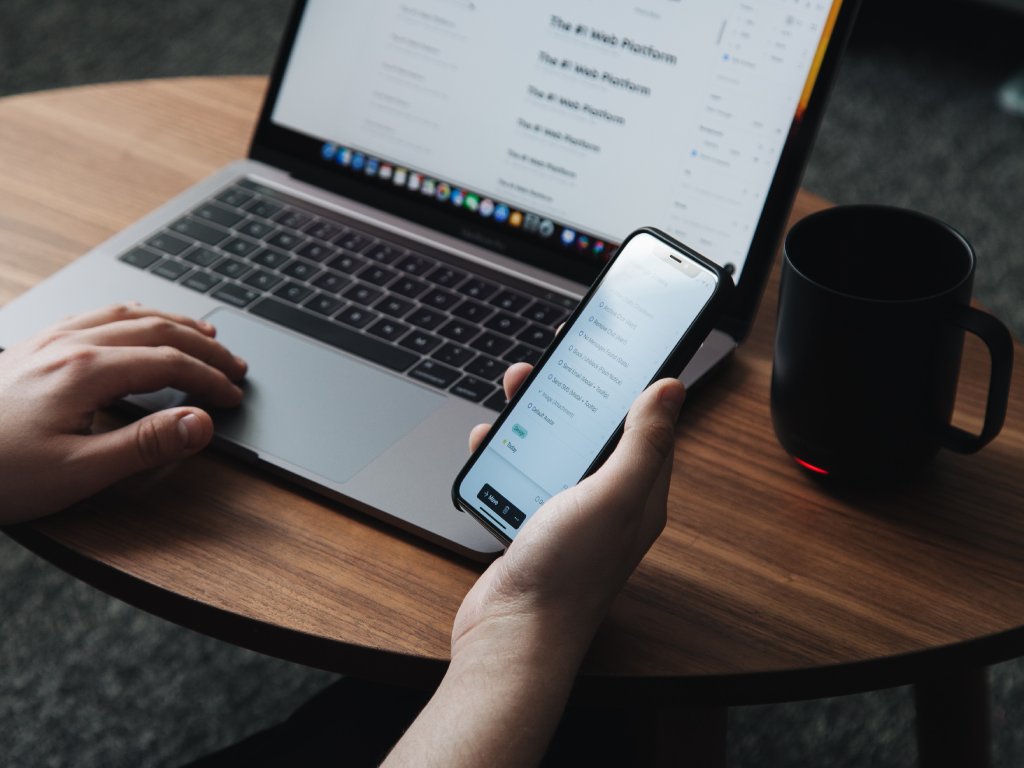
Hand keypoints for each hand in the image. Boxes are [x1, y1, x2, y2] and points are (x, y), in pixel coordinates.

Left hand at [0, 304, 245, 522]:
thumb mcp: (78, 472)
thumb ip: (146, 445)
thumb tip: (200, 422)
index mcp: (86, 371)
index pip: (169, 363)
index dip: (209, 378)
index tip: (233, 396)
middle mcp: (69, 345)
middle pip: (155, 328)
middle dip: (202, 346)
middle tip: (234, 365)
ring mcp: (47, 342)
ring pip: (124, 314)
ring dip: (171, 322)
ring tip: (201, 334)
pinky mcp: (30, 350)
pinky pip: (93, 315)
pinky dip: (131, 316)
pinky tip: (133, 325)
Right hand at [456, 364, 684, 666]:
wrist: (513, 635)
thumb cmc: (567, 574)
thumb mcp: (613, 495)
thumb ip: (643, 441)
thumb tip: (672, 388)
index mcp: (640, 491)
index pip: (646, 422)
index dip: (633, 382)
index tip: (614, 346)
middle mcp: (608, 500)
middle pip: (595, 429)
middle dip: (575, 392)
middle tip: (552, 361)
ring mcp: (569, 513)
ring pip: (556, 447)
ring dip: (536, 417)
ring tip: (516, 390)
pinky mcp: (533, 523)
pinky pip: (522, 473)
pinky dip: (506, 453)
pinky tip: (489, 443)